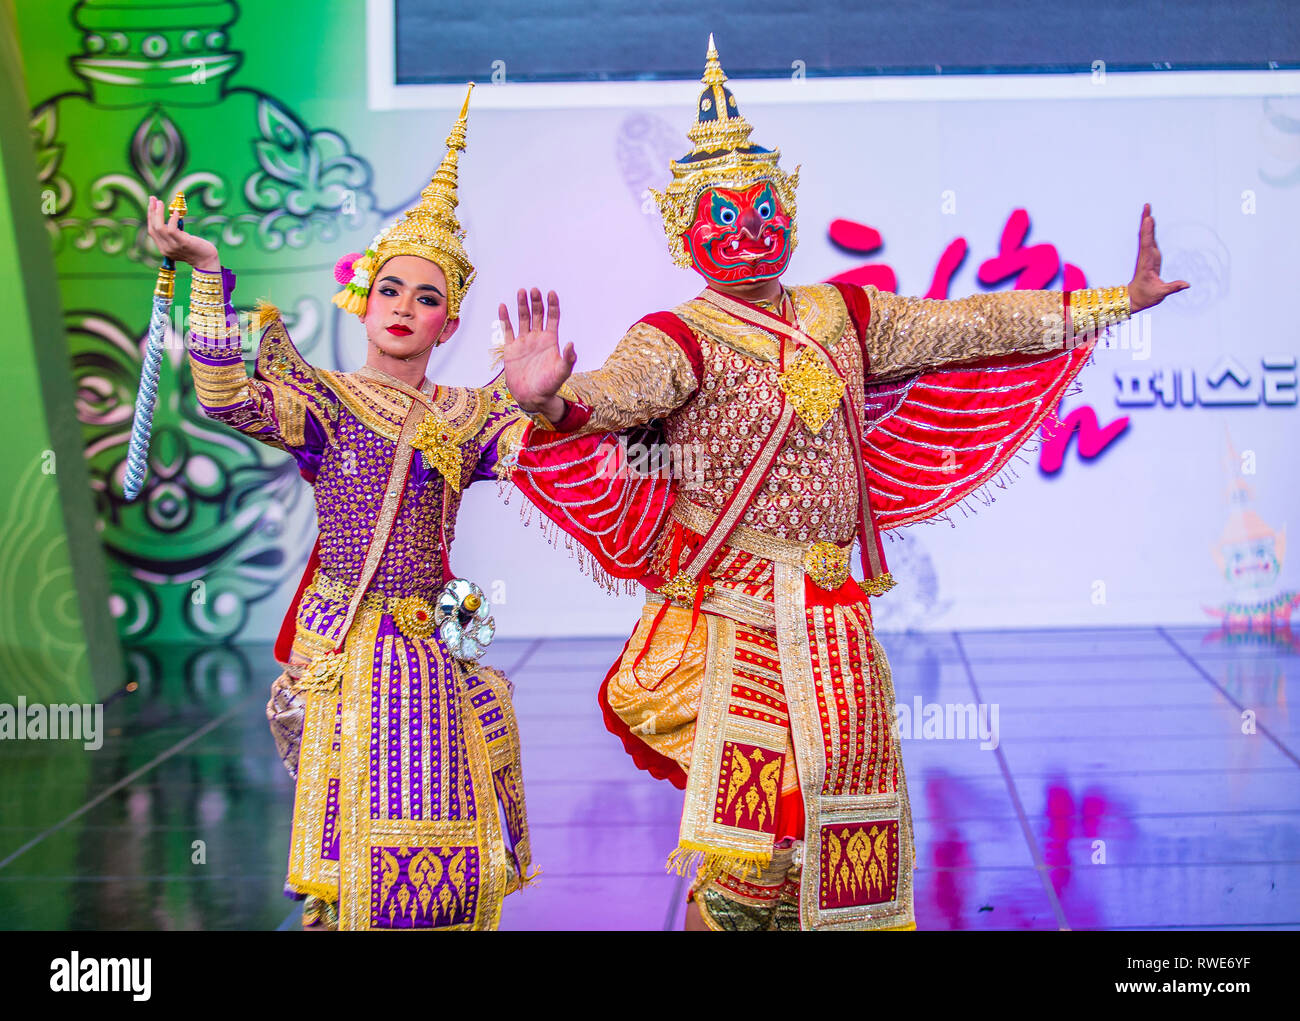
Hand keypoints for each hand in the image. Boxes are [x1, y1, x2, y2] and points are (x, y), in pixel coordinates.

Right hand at [146, 195, 218, 271]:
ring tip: (160, 203)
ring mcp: (173, 247)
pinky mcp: (182, 243)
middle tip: (153, 199)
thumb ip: (173, 234)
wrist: (207, 261)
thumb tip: (172, 216)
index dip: (150, 216)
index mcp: (163, 248)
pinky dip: (172, 219)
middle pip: (153, 228)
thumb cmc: (196, 249)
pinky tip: (176, 213)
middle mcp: (165, 249)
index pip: (152, 230)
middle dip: (151, 211)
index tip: (151, 204)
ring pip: (159, 227)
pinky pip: (172, 229)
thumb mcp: (181, 242)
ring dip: (158, 213)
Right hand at [499, 288, 575, 417]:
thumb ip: (568, 359)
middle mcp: (537, 338)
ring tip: (521, 292)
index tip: (551, 293)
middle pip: (537, 314)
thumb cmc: (549, 386)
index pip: (553, 317)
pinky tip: (503, 306)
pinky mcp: (511, 348)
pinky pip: (507, 330)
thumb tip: (571, 343)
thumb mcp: (562, 373)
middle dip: (536, 302)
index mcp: (551, 340)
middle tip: (534, 290)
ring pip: (523, 318)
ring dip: (522, 305)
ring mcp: (524, 341)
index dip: (553, 305)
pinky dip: (505, 318)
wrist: (531, 397)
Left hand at [1126, 203, 1189, 312]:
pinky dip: (1150, 229)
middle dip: (1145, 220)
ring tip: (1147, 208)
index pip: (1146, 245)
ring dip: (1146, 222)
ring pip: (1146, 236)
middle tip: (1146, 206)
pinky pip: (1149, 239)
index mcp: (1146, 263)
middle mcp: (1145, 256)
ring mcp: (1147, 255)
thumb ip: (1172, 288)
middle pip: (1145, 235)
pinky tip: (1150, 220)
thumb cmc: (1146, 296)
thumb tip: (1186, 284)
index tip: (1148, 219)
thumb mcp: (1159, 293)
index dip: (1147, 232)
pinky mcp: (1150, 256)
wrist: (1135, 298)